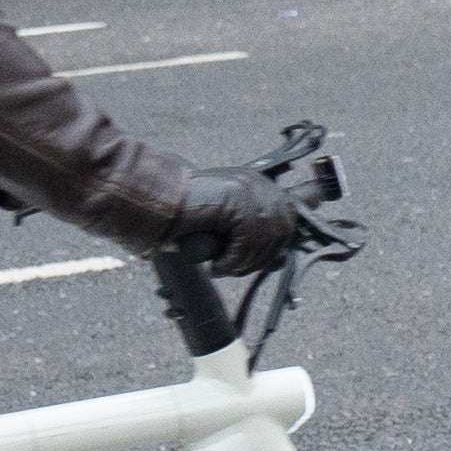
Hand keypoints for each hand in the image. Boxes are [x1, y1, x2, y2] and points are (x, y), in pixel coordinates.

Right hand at [170, 169, 315, 278]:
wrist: (159, 200)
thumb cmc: (188, 216)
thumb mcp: (228, 225)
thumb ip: (254, 237)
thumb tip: (279, 261)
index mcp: (258, 184)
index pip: (291, 214)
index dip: (281, 242)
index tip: (269, 260)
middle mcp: (258, 183)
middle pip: (283, 231)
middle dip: (261, 257)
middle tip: (236, 267)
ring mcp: (249, 190)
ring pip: (265, 240)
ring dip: (243, 262)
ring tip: (222, 266)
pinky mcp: (237, 201)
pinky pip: (247, 242)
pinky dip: (231, 260)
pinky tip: (215, 265)